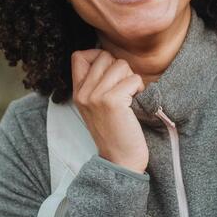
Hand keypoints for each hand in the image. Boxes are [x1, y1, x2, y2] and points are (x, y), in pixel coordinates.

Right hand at [71, 49, 148, 172]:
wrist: (120, 160)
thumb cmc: (115, 131)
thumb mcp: (96, 106)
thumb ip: (96, 83)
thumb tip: (110, 58)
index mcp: (77, 92)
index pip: (79, 56)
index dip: (98, 56)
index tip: (110, 72)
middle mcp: (83, 93)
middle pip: (104, 56)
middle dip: (120, 68)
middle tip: (123, 89)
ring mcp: (96, 96)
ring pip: (120, 64)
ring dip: (131, 78)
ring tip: (130, 97)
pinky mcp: (112, 101)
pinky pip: (133, 78)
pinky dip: (139, 88)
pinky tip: (135, 103)